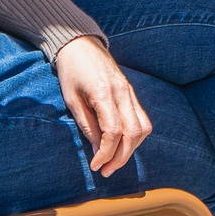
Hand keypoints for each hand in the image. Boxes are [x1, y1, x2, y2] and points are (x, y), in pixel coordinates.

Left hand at [53, 36, 151, 175]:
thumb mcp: (72, 99)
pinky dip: (135, 135)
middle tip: (106, 171)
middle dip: (121, 157)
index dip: (106, 154)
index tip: (95, 166)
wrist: (81, 44)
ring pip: (143, 127)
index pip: (113, 132)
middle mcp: (123, 93)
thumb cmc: (71, 71)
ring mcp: (130, 91)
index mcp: (105, 94)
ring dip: (132, 149)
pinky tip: (122, 144)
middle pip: (133, 133)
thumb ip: (87, 125)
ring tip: (114, 161)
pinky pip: (142, 118)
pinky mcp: (131, 92)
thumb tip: (97, 150)